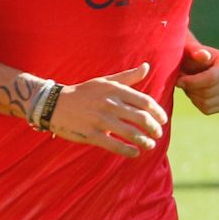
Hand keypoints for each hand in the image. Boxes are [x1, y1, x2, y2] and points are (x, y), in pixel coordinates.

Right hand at [47, 63, 168, 157]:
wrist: (55, 104)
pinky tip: (135, 153)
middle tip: (158, 134)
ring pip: (131, 133)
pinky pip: (115, 145)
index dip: (158, 112)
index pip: (145, 102)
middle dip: (154, 128)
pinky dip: (128, 151)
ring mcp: (100, 120)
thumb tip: (147, 66)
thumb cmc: (84, 93)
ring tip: (150, 144)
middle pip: (141, 118)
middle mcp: (110, 104)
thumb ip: (128, 77)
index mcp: (115, 90)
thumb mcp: (105, 81)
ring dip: (145, 141)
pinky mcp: (91, 135)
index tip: (163, 120)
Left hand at [176, 44, 218, 114]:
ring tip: (188, 85)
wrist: (193, 65)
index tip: (179, 79)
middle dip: (191, 88)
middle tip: (182, 82)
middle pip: (208, 92)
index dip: (192, 82)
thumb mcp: (189, 49)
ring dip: (192, 96)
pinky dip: (196, 103)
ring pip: (207, 102)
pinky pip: (208, 110)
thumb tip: (204, 55)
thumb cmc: (190, 55)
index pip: (212, 78)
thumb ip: (195, 50)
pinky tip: (195, 92)